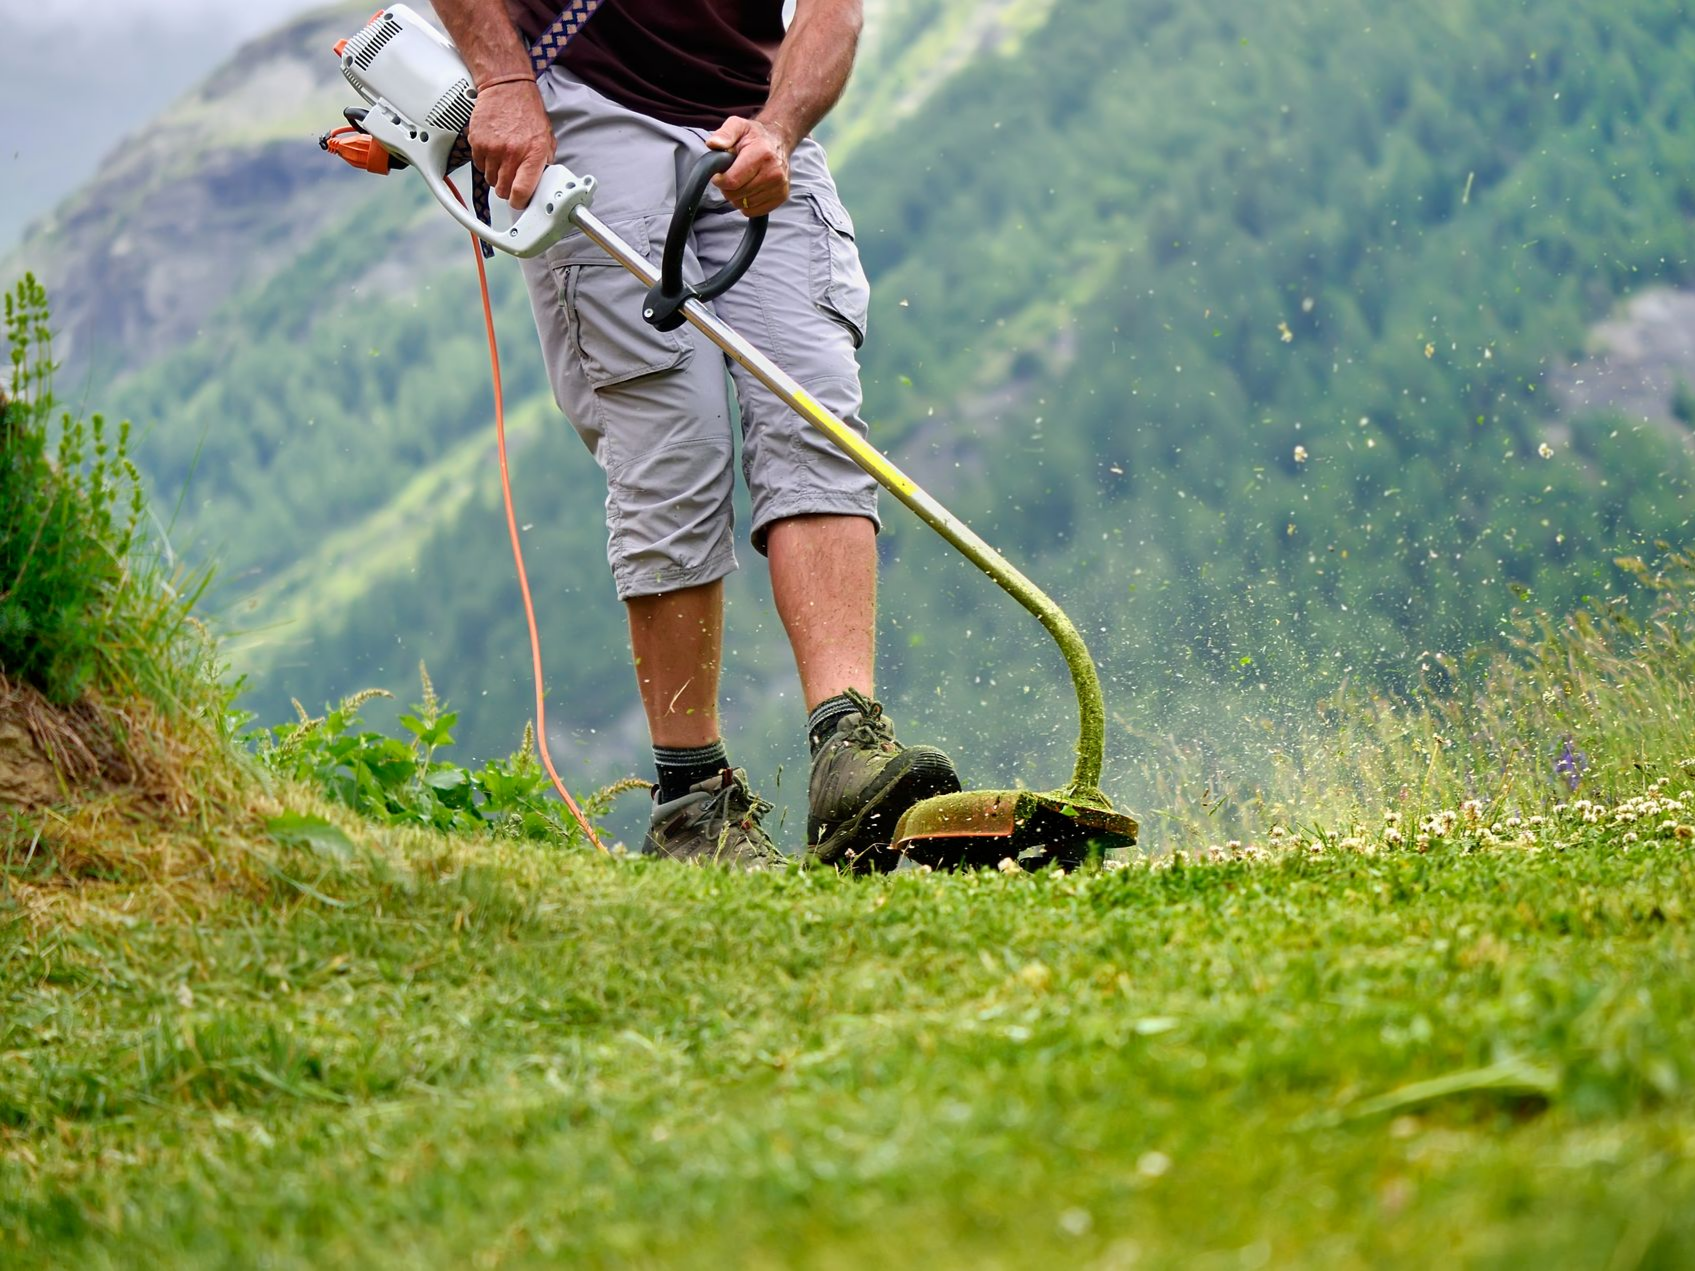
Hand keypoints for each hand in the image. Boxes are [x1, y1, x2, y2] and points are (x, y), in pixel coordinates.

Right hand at [469, 80, 553, 209]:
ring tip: (504, 159)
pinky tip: (494, 150)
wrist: (507, 87)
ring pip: (490, 180)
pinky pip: (479, 166)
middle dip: (508, 189)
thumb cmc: (527, 111)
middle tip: (513, 179)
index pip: (522, 192)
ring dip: (496, 175)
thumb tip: (542, 181)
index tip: (519, 202)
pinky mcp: (477, 142)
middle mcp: (512, 153)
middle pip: (503, 190)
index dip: (519, 202)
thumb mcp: (546, 137)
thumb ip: (544, 162)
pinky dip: (485, 162)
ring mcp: (492, 148)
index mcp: (533, 154)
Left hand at [705, 116, 793, 216]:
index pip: (733, 181)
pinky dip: (747, 204)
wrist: (778, 141)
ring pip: (744, 205)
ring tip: (741, 181)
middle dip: (728, 188)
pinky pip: (754, 211)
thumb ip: (724, 134)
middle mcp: (774, 172)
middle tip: (731, 176)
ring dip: (737, 196)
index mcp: (762, 155)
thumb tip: (713, 144)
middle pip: (737, 195)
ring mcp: (780, 186)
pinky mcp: (781, 197)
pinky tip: (749, 190)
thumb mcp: (737, 126)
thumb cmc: (754, 136)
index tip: (718, 174)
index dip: (720, 180)